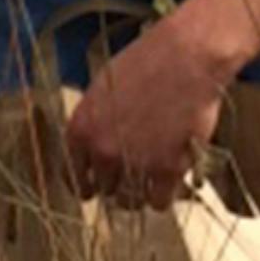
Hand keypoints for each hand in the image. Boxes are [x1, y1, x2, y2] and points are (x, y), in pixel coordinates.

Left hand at [64, 17, 227, 210]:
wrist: (186, 58)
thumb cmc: (146, 63)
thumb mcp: (102, 88)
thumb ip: (94, 122)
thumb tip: (93, 145)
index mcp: (80, 130)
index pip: (73, 176)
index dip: (86, 183)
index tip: (94, 187)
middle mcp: (102, 151)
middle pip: (104, 189)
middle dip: (116, 183)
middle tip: (132, 173)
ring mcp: (134, 163)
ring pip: (129, 201)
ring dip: (139, 194)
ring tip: (150, 180)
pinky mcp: (167, 170)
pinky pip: (159, 202)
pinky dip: (164, 196)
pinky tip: (169, 183)